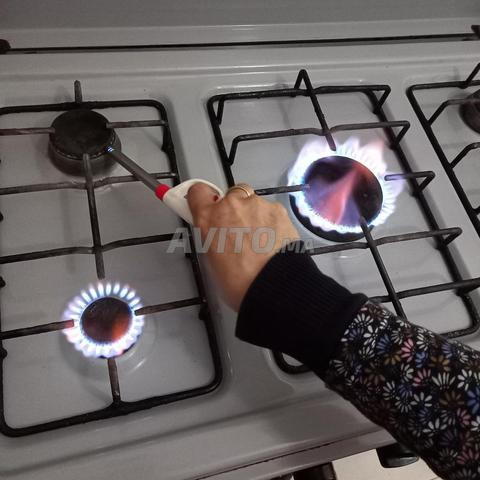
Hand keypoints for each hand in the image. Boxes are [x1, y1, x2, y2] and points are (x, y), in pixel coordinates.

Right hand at [187, 183, 298, 310]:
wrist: (273, 286)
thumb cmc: (241, 282)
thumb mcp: (212, 261)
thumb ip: (212, 237)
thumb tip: (216, 234)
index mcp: (208, 218)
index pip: (197, 192)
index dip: (203, 198)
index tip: (205, 203)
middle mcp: (230, 205)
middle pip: (230, 196)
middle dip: (234, 210)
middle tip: (238, 233)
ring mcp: (255, 204)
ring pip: (252, 203)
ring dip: (254, 217)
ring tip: (259, 243)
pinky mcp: (277, 209)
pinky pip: (270, 210)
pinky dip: (271, 222)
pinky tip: (272, 242)